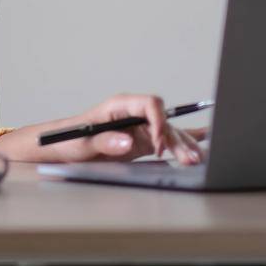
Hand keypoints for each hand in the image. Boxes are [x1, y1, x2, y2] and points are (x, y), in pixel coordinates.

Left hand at [0, 93, 206, 164]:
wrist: (61, 149)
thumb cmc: (68, 140)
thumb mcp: (81, 142)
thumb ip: (105, 141)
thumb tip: (127, 141)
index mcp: (119, 105)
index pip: (149, 104)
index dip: (159, 121)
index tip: (159, 144)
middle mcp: (133, 114)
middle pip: (163, 120)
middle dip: (178, 138)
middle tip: (190, 159)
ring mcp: (139, 127)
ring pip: (168, 133)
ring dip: (183, 146)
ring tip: (197, 161)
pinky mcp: (142, 141)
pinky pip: (166, 140)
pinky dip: (183, 141)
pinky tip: (204, 139)